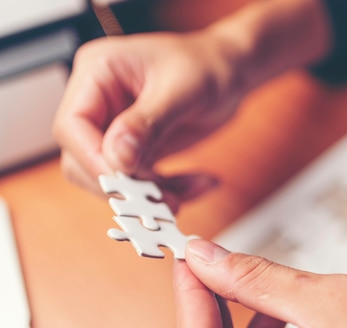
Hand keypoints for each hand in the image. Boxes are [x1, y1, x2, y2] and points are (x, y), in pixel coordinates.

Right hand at [53, 29, 241, 209]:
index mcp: (99, 72)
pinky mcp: (137, 149)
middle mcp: (100, 101)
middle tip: (163, 200)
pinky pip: (141, 182)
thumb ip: (148, 122)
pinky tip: (199, 183)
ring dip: (152, 193)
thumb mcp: (183, 89)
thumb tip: (117, 156)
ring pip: (113, 178)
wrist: (232, 72)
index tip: (126, 181)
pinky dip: (168, 190)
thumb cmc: (209, 65)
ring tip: (189, 192)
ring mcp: (117, 128)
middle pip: (84, 159)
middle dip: (125, 184)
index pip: (72, 125)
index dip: (94, 159)